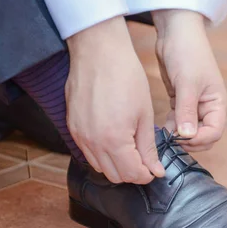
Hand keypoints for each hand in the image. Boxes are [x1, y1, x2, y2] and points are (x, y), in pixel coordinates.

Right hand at [65, 16, 163, 183]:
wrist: (99, 52)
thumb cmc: (126, 77)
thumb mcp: (145, 114)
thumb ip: (148, 146)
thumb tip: (155, 170)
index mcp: (114, 139)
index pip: (131, 174)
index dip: (147, 175)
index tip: (155, 169)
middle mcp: (92, 142)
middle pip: (114, 175)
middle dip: (132, 173)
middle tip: (146, 161)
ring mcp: (79, 135)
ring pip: (99, 166)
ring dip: (116, 165)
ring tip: (131, 150)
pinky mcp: (71, 127)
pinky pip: (87, 152)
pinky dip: (102, 153)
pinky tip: (115, 140)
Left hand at [153, 10, 226, 151]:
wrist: (175, 32)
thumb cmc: (187, 53)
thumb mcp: (187, 83)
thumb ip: (187, 111)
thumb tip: (187, 136)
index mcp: (216, 102)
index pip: (215, 131)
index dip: (200, 139)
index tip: (181, 138)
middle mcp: (208, 106)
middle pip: (204, 136)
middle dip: (189, 141)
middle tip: (171, 141)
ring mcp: (194, 105)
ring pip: (189, 131)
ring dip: (178, 136)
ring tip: (163, 136)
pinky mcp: (180, 101)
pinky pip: (178, 122)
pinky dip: (170, 128)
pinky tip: (160, 128)